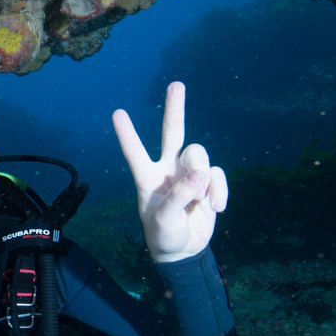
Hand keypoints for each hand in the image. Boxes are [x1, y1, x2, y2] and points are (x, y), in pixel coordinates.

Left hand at [112, 82, 227, 262]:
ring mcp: (189, 174)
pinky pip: (218, 175)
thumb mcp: (163, 219)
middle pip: (172, 133)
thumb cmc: (163, 234)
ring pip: (199, 156)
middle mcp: (167, 170)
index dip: (127, 134)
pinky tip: (215, 208)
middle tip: (176, 85)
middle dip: (175, 109)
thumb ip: (179, 196)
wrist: (183, 250)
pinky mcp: (208, 182)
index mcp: (147, 178)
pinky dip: (219, 191)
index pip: (135, 152)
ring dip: (202, 178)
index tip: (117, 113)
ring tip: (199, 200)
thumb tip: (200, 174)